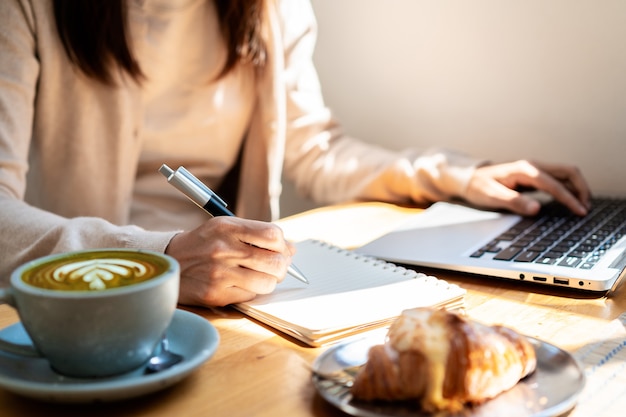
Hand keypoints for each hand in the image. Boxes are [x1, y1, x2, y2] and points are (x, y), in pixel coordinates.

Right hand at [165, 216, 294, 306]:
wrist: (169, 261)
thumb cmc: (204, 244)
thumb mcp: (226, 228)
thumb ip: (258, 235)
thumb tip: (292, 249)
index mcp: (227, 227)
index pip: (273, 235)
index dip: (282, 245)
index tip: (279, 249)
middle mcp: (223, 249)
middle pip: (275, 262)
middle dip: (282, 267)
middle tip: (276, 267)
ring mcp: (219, 273)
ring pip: (267, 283)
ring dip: (269, 281)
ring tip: (260, 276)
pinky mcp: (215, 294)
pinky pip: (250, 296)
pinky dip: (252, 291)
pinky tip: (242, 284)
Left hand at [464, 160, 590, 215]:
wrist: (469, 178)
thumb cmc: (478, 186)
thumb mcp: (492, 196)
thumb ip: (514, 202)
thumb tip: (536, 208)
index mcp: (524, 170)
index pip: (553, 183)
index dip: (568, 198)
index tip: (579, 210)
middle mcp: (532, 166)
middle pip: (567, 172)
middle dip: (581, 188)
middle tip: (586, 207)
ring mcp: (534, 170)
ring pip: (565, 174)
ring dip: (577, 188)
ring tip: (582, 206)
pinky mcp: (534, 176)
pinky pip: (557, 179)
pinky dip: (568, 188)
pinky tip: (570, 201)